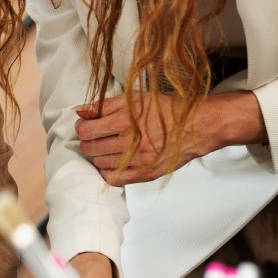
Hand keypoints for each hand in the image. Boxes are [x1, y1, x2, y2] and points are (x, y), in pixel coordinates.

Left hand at [75, 91, 263, 184]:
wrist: (198, 125)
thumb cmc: (167, 109)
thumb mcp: (134, 98)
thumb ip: (104, 105)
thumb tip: (78, 111)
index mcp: (125, 119)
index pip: (86, 129)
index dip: (82, 127)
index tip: (87, 124)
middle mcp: (131, 140)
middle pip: (90, 148)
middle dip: (88, 141)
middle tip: (96, 136)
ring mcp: (139, 159)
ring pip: (99, 163)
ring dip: (98, 156)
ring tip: (108, 147)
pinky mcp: (147, 173)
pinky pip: (114, 179)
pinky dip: (108, 171)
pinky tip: (113, 162)